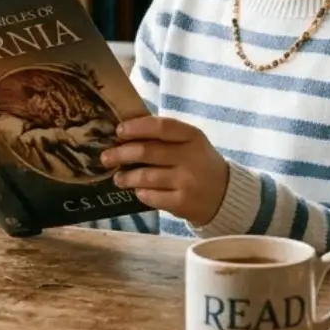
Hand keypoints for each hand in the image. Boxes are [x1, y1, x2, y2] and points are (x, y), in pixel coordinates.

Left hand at [100, 116, 229, 225]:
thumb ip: (164, 136)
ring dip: (126, 177)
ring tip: (118, 178)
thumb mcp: (190, 143)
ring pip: (146, 176)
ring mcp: (187, 182)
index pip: (161, 127)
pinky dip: (140, 193)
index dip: (137, 127)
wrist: (224, 194)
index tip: (119, 131)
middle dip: (121, 154)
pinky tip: (138, 191)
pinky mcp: (182, 203)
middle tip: (106, 157)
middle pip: (148, 152)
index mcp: (192, 136)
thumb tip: (124, 132)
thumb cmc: (198, 162)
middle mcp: (191, 157)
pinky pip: (151, 196)